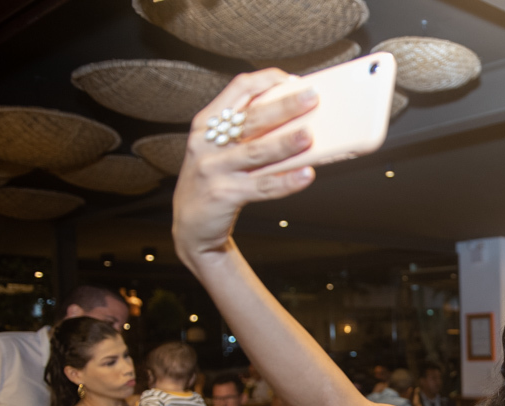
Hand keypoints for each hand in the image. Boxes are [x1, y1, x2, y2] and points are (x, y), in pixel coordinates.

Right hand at [173, 69, 318, 261]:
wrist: (192, 226)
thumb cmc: (215, 181)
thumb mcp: (220, 150)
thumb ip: (247, 134)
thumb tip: (295, 121)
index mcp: (207, 124)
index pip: (238, 90)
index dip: (266, 81)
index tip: (293, 81)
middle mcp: (207, 143)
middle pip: (251, 119)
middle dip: (284, 106)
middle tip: (312, 98)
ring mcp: (213, 169)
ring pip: (256, 151)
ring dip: (285, 143)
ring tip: (309, 135)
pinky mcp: (224, 195)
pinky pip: (261, 186)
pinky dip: (285, 181)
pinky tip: (305, 175)